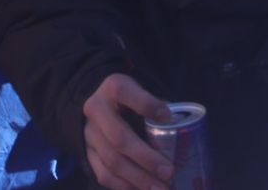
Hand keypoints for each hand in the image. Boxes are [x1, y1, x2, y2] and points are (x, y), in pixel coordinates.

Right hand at [82, 73, 173, 189]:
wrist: (99, 103)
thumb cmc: (131, 99)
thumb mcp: (141, 91)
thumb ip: (156, 105)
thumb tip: (180, 128)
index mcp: (112, 87)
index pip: (125, 93)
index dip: (146, 104)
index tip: (168, 116)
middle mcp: (96, 110)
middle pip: (119, 137)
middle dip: (146, 158)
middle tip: (169, 171)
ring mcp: (89, 134)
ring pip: (112, 161)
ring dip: (138, 178)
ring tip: (160, 188)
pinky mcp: (88, 154)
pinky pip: (104, 175)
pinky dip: (124, 186)